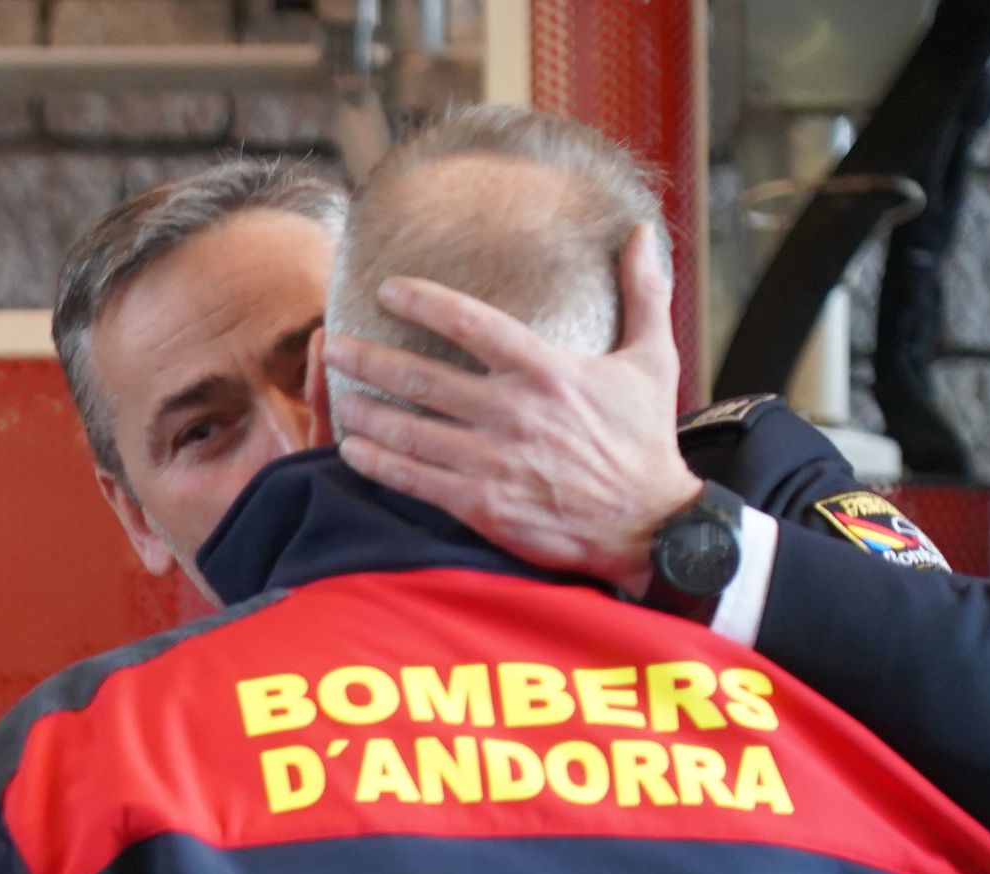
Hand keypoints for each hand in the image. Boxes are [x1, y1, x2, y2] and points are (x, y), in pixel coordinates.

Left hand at [327, 224, 704, 595]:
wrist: (649, 524)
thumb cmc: (646, 439)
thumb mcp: (654, 358)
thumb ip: (643, 292)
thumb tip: (641, 233)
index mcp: (546, 371)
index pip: (473, 324)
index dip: (425, 302)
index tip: (388, 289)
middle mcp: (512, 413)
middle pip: (423, 379)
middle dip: (370, 359)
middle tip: (334, 342)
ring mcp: (492, 461)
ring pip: (410, 431)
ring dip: (366, 411)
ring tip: (338, 393)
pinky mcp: (481, 505)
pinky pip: (415, 480)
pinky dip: (379, 464)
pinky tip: (351, 450)